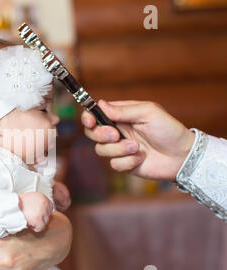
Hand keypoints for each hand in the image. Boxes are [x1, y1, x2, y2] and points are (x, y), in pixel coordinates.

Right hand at [18, 192, 52, 231]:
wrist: (11, 206)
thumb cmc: (17, 203)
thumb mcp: (30, 197)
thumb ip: (38, 202)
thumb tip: (42, 209)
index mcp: (42, 196)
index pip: (49, 207)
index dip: (42, 212)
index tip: (35, 213)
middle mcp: (44, 203)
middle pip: (48, 215)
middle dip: (40, 218)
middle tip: (30, 216)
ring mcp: (42, 212)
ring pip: (45, 222)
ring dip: (37, 222)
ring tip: (28, 219)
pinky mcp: (38, 219)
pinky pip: (40, 228)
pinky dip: (34, 228)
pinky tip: (28, 223)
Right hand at [81, 100, 195, 180]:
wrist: (182, 156)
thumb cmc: (168, 130)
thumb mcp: (148, 113)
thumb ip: (123, 110)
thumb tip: (101, 105)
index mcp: (120, 115)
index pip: (95, 114)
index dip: (88, 117)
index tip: (90, 121)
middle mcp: (117, 131)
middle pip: (92, 133)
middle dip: (101, 134)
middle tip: (116, 135)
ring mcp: (119, 148)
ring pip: (101, 150)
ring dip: (119, 149)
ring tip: (137, 147)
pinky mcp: (124, 163)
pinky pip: (114, 164)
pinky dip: (128, 162)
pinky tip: (141, 158)